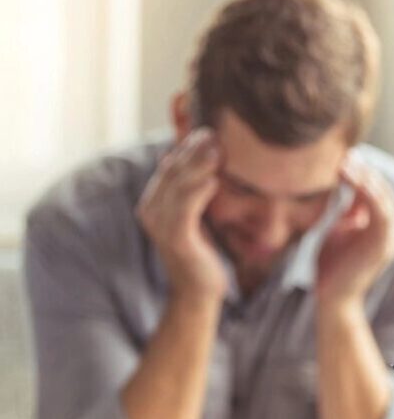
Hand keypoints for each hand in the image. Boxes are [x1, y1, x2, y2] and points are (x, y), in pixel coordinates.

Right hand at [137, 128, 225, 298]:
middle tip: (214, 132)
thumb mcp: (196, 214)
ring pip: (178, 186)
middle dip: (193, 150)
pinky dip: (199, 192)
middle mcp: (151, 209)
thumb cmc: (201, 250)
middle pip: (172, 171)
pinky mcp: (175, 238)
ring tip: (217, 149)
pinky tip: (214, 180)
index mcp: (154, 201)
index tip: (209, 129)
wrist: (198, 290)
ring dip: (198, 166)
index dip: (187, 146)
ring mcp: (160, 224)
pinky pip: (186, 209)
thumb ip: (194, 190)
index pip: (170, 165)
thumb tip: (200, 160)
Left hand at [316, 160, 393, 305]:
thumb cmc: (333, 265)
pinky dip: (367, 191)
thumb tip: (349, 185)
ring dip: (364, 177)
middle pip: (381, 190)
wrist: (333, 297)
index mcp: (383, 226)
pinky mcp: (385, 242)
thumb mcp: (340, 229)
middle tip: (343, 153)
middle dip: (363, 170)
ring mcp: (392, 236)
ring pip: (382, 196)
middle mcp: (393, 229)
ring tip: (345, 162)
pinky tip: (351, 177)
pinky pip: (380, 209)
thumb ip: (349, 210)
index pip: (376, 191)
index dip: (361, 173)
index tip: (341, 156)